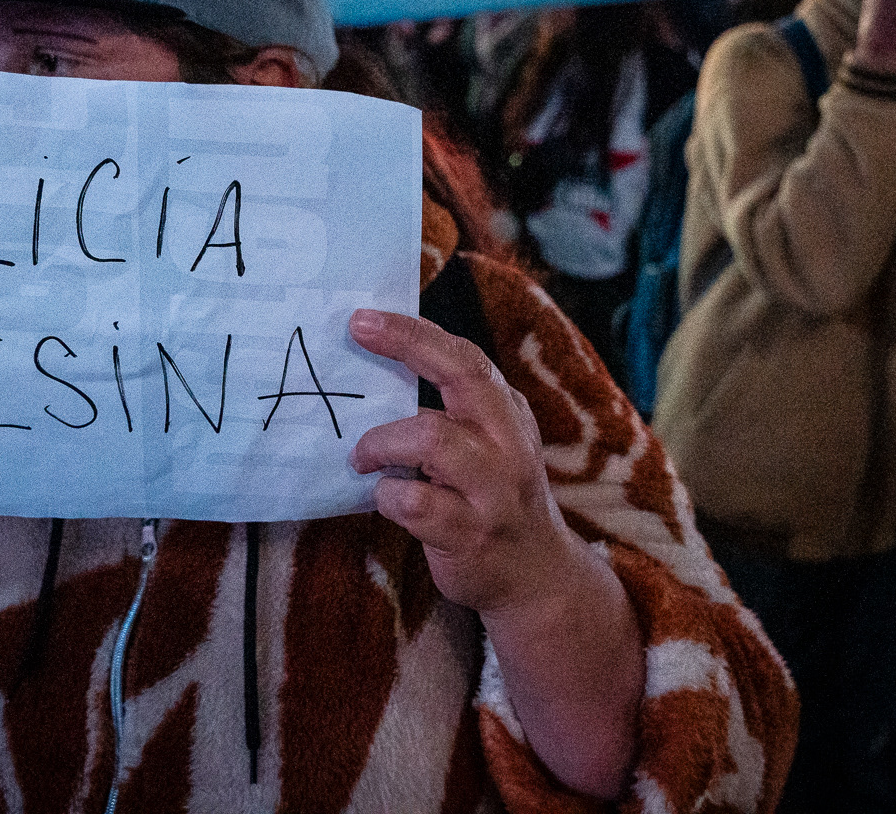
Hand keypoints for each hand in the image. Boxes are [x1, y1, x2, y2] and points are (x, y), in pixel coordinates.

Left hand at [347, 309, 582, 616]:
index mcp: (508, 413)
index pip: (464, 357)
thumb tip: (377, 370)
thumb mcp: (491, 445)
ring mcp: (493, 491)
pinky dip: (387, 495)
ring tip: (364, 457)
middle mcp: (508, 444)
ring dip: (382, 442)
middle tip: (357, 334)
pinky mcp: (470, 534)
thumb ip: (453, 412)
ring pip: (432, 439)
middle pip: (462, 378)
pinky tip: (387, 498)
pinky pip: (413, 501)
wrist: (538, 576)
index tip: (362, 318)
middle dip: (406, 346)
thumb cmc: (494, 497)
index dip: (413, 333)